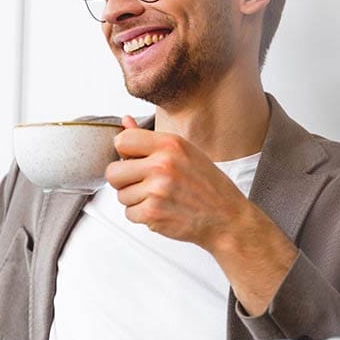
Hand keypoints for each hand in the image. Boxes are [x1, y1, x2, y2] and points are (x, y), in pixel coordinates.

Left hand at [105, 115, 297, 315]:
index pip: (121, 140)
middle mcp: (162, 165)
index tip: (134, 160)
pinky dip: (142, 215)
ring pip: (121, 195)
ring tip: (159, 198)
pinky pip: (129, 214)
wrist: (227, 218)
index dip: (124, 152)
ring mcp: (157, 190)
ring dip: (135, 199)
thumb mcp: (184, 152)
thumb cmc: (207, 185)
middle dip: (123, 180)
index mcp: (170, 144)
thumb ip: (149, 139)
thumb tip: (125, 121)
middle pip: (113, 172)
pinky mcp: (153, 214)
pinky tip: (161, 210)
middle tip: (142, 183)